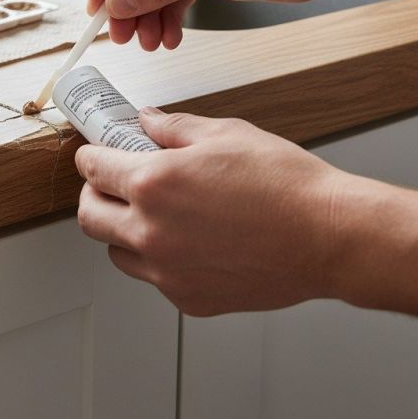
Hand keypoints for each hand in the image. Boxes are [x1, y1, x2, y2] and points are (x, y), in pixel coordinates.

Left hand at [75, 107, 343, 315]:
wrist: (328, 236)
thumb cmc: (284, 184)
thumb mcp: (224, 134)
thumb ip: (173, 127)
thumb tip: (146, 120)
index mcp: (152, 184)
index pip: (92, 169)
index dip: (89, 156)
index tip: (94, 153)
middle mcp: (150, 232)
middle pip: (89, 217)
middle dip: (93, 194)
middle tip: (111, 183)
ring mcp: (167, 272)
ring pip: (116, 252)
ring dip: (121, 230)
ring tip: (151, 213)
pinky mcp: (188, 298)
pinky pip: (153, 277)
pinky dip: (157, 259)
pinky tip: (185, 240)